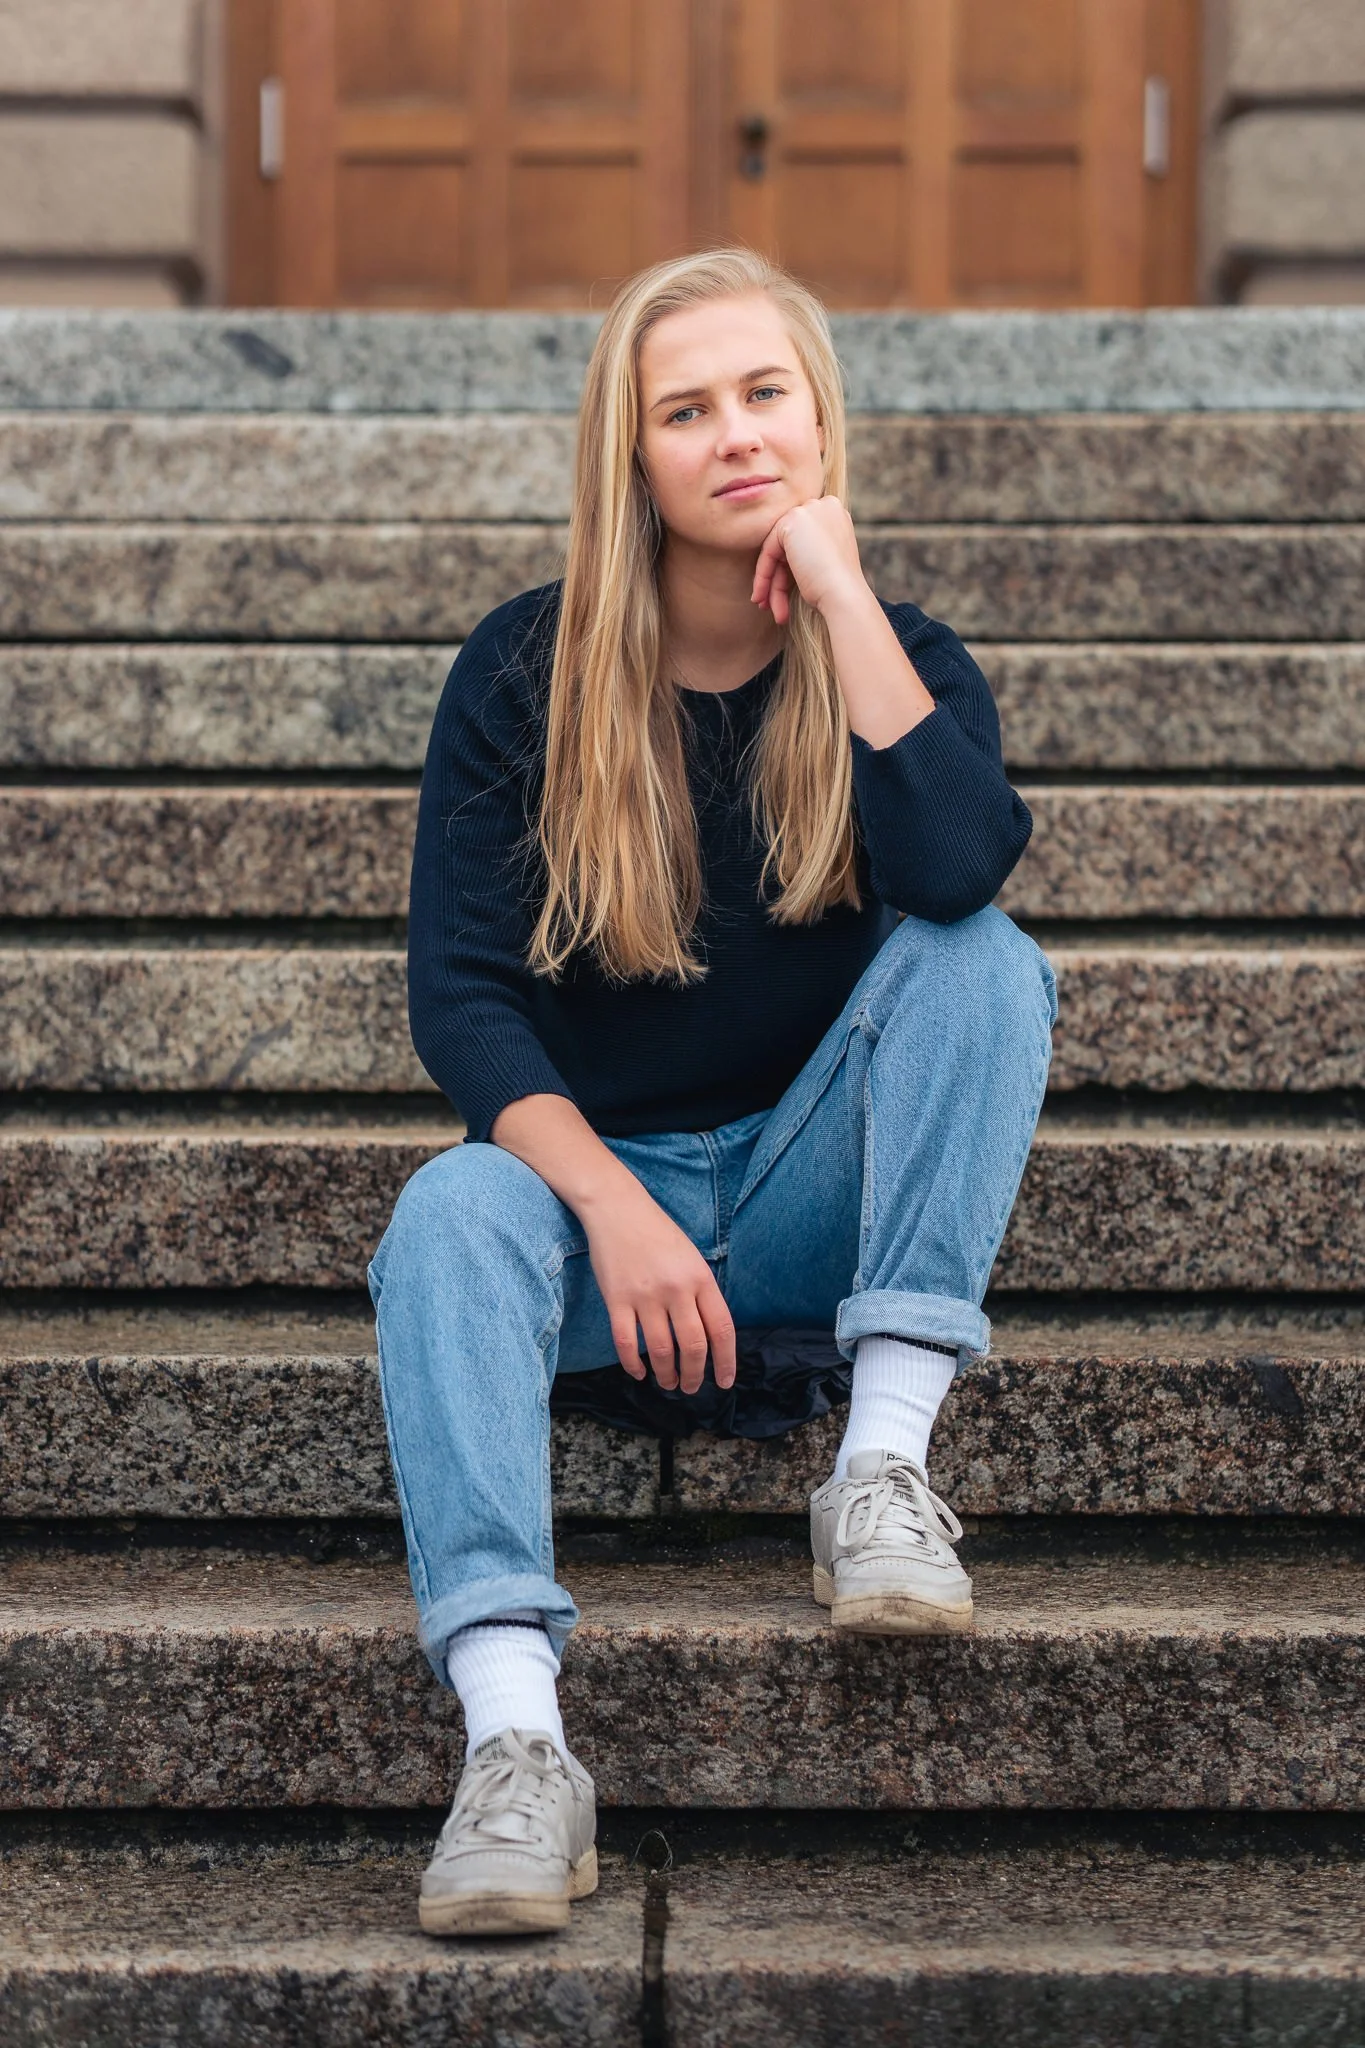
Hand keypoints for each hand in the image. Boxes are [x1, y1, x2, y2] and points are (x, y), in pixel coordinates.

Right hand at [584, 1179, 736, 1395]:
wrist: (617, 1208)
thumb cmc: (658, 1233)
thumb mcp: (691, 1258)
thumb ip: (701, 1292)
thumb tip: (709, 1335)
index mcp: (700, 1278)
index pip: (722, 1329)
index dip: (726, 1361)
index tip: (725, 1381)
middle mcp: (676, 1289)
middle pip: (693, 1346)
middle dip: (695, 1374)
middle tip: (692, 1387)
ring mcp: (645, 1295)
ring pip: (661, 1350)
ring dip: (667, 1375)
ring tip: (669, 1383)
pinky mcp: (616, 1299)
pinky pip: (626, 1343)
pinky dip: (633, 1365)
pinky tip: (639, 1373)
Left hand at [751, 495, 870, 626]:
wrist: (844, 595)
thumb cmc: (837, 588)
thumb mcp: (824, 562)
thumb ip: (805, 551)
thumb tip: (777, 559)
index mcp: (836, 515)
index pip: (802, 539)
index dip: (790, 567)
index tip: (784, 592)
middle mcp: (825, 506)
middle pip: (788, 544)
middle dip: (777, 577)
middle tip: (770, 604)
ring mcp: (809, 510)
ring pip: (777, 549)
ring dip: (771, 583)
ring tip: (768, 608)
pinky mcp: (793, 520)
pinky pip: (769, 550)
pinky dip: (764, 576)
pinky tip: (763, 599)